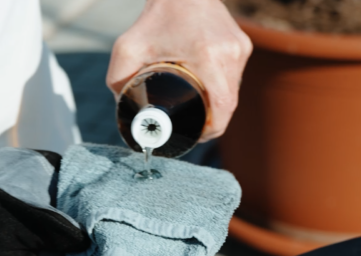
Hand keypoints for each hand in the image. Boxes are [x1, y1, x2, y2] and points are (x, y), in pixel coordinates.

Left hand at [107, 0, 252, 141]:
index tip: (197, 136)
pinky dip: (222, 87)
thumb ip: (118, 78)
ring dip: (219, 105)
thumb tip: (120, 107)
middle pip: (228, 104)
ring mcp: (240, 49)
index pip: (222, 108)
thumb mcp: (129, 46)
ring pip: (233, 92)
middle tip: (194, 128)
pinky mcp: (243, 45)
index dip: (212, 130)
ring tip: (201, 110)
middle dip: (213, 122)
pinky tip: (209, 90)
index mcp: (209, 57)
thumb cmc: (157, 14)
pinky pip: (235, 78)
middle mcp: (230, 53)